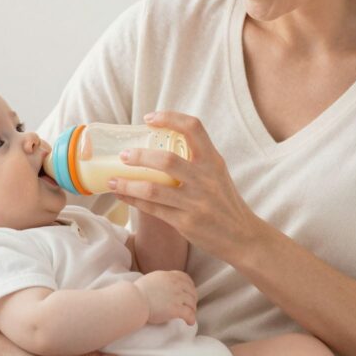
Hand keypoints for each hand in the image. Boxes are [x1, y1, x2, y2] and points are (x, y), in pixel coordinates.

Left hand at [110, 112, 266, 259]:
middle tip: (123, 155)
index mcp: (213, 161)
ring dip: (128, 183)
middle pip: (167, 160)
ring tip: (112, 179)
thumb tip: (160, 145)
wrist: (243, 236)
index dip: (170, 118)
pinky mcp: (186, 223)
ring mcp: (196, 202)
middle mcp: (206, 179)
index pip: (193, 128)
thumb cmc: (224, 202)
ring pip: (153, 189)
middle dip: (139, 156)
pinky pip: (153, 209)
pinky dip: (134, 200)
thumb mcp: (217, 174)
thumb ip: (196, 160)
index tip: (149, 118)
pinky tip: (123, 195)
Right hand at [133, 270, 196, 324]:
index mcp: (169, 276)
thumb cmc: (136, 292)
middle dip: (193, 298)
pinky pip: (189, 314)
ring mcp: (177, 296)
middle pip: (191, 291)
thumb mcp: (151, 279)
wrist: (134, 300)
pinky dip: (191, 319)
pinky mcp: (175, 309)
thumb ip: (160, 281)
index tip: (190, 291)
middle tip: (191, 305)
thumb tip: (162, 285)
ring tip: (190, 315)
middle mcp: (175, 284)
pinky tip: (190, 323)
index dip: (190, 286)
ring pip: (192, 303)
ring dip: (193, 309)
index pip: (185, 278)